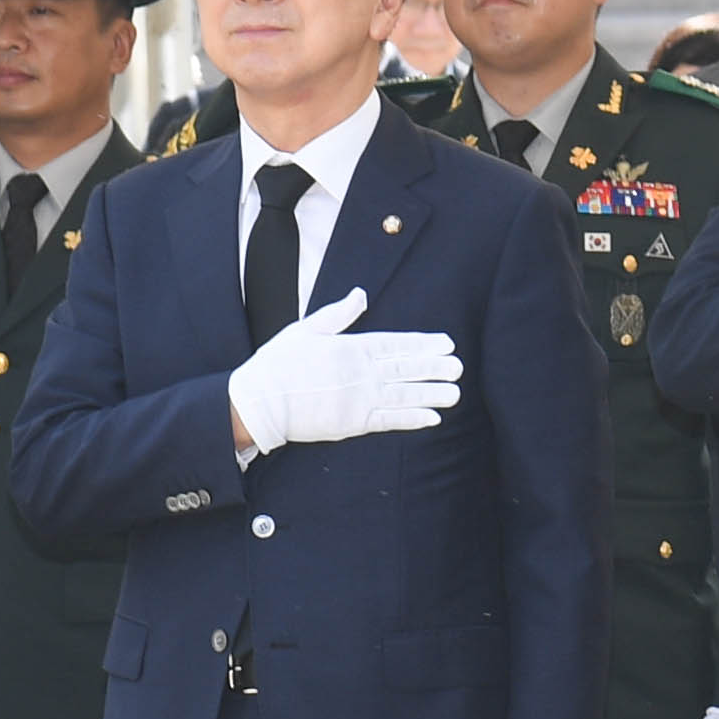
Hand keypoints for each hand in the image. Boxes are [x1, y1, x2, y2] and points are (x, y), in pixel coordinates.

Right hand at [224, 289, 460, 455]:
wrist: (258, 403)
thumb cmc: (278, 364)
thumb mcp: (306, 329)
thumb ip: (338, 314)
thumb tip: (360, 294)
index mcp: (350, 348)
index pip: (395, 344)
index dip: (423, 344)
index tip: (446, 343)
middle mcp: (360, 373)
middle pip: (406, 369)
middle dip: (435, 368)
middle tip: (459, 367)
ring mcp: (358, 400)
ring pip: (404, 395)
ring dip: (431, 394)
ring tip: (455, 392)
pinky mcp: (353, 424)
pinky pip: (389, 421)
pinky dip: (412, 419)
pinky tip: (432, 418)